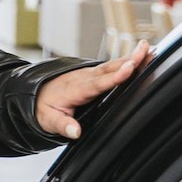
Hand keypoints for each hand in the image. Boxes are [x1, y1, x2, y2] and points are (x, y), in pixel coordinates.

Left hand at [36, 40, 151, 140]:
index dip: (114, 77)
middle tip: (146, 51)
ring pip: (112, 65)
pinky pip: (111, 66)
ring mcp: (89, 74)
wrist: (34, 95)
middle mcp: (84, 78)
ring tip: (148, 49)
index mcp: (75, 89)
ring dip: (130, 57)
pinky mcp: (92, 74)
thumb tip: (75, 132)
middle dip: (128, 60)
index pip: (97, 83)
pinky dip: (126, 61)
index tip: (129, 68)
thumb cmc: (42, 107)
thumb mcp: (48, 120)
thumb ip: (62, 125)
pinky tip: (139, 56)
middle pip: (109, 69)